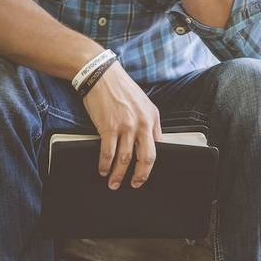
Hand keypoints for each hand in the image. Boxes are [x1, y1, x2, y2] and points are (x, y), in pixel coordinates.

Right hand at [82, 63, 162, 189]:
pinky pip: (108, 152)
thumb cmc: (121, 88)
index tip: (146, 172)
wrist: (101, 75)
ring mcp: (126, 127)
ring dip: (118, 174)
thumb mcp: (144, 104)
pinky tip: (102, 170)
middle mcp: (142, 124)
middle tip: (135, 185)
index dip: (152, 163)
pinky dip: (104, 164)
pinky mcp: (108, 127)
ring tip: (113, 183)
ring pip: (125, 159)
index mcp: (153, 118)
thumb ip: (149, 123)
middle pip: (146, 158)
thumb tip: (152, 142)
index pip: (158, 147)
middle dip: (140, 175)